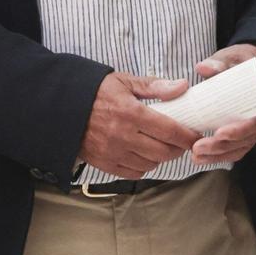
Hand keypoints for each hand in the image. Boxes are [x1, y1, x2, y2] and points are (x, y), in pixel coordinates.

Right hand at [76, 73, 202, 179]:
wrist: (59, 107)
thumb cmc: (94, 92)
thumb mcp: (123, 82)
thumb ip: (154, 86)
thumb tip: (182, 87)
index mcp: (130, 113)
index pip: (171, 131)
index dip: (189, 136)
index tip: (196, 136)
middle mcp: (123, 136)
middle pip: (164, 152)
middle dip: (178, 148)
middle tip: (180, 141)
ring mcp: (113, 152)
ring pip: (151, 164)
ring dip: (161, 157)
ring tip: (160, 146)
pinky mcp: (104, 164)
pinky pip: (134, 172)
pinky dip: (144, 166)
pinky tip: (143, 154)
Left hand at [188, 44, 255, 165]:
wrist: (253, 67)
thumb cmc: (241, 62)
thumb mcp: (232, 57)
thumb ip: (219, 62)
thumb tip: (203, 68)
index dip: (240, 130)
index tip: (220, 133)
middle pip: (246, 139)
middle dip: (222, 146)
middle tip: (197, 147)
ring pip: (240, 147)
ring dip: (218, 155)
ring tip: (195, 156)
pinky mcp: (246, 133)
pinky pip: (236, 148)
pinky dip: (220, 156)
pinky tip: (202, 158)